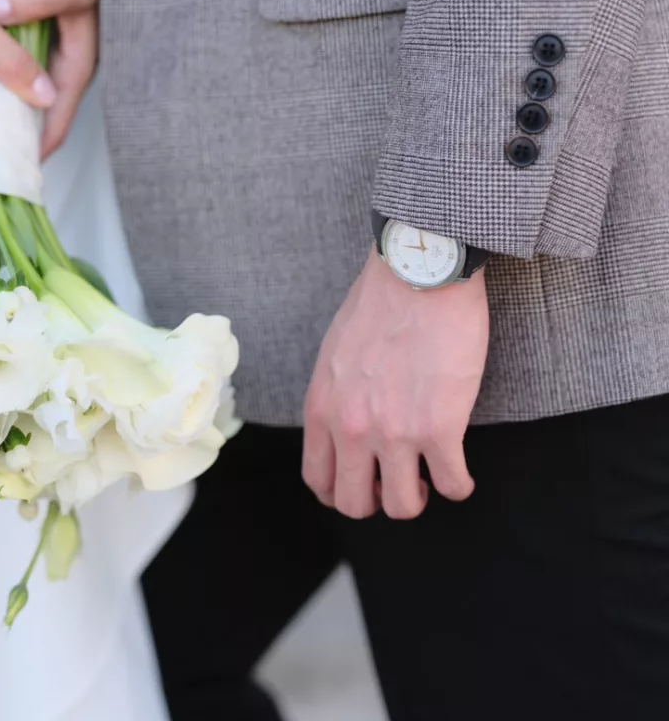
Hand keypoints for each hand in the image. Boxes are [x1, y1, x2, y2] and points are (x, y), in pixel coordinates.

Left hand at [0, 0, 101, 157]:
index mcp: (83, 64)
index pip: (60, 120)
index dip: (37, 147)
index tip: (12, 167)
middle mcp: (75, 64)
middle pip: (46, 113)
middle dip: (21, 136)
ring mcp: (65, 52)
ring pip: (36, 93)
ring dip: (13, 109)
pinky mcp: (55, 38)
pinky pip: (29, 70)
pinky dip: (10, 80)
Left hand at [303, 247, 488, 519]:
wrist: (419, 273)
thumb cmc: (381, 300)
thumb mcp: (335, 353)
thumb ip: (336, 394)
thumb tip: (346, 420)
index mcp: (323, 407)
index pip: (318, 479)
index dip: (342, 491)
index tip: (362, 483)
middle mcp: (353, 428)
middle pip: (355, 504)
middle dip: (377, 500)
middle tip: (397, 481)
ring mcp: (396, 433)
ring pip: (403, 506)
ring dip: (418, 498)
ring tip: (429, 476)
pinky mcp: (441, 428)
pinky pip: (452, 485)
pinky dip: (459, 486)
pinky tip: (462, 473)